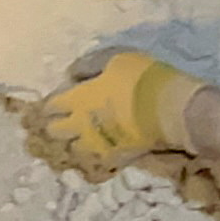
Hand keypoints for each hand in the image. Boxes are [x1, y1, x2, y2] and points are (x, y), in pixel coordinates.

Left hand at [34, 50, 207, 165]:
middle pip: (56, 132)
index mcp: (78, 99)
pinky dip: (97, 156)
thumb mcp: (115, 60)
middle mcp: (82, 125)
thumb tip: (72, 74)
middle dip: (56, 126)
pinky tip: (102, 149)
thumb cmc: (141, 78)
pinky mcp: (116, 157)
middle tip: (64, 121)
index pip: (52, 106)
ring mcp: (98, 144)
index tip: (54, 104)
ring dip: (76, 142)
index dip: (50, 105)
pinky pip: (99, 161)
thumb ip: (89, 66)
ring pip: (75, 149)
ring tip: (83, 137)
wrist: (169, 109)